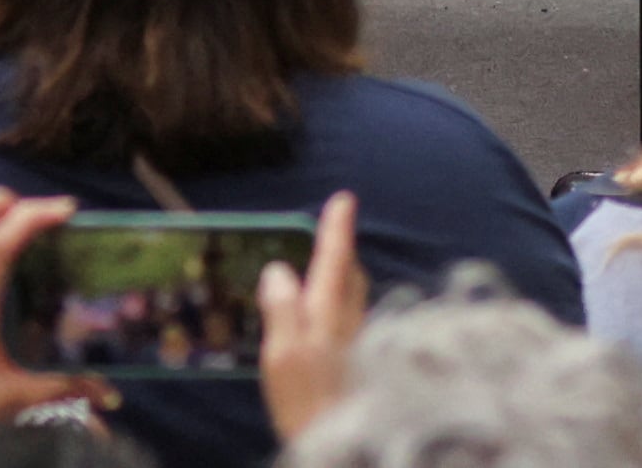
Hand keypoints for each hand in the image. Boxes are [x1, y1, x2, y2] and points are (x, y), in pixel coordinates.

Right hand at [258, 194, 368, 446]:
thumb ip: (282, 309)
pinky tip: (331, 324)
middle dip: (344, 253)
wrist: (347, 449)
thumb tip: (280, 269)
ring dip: (345, 279)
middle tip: (336, 234)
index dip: (337, 229)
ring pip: (355, 300)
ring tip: (332, 272)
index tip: (345, 199)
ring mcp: (359, 347)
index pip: (335, 261)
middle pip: (352, 277)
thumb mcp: (282, 355)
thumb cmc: (308, 403)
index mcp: (329, 315)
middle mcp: (350, 325)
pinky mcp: (361, 368)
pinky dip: (342, 309)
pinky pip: (352, 323)